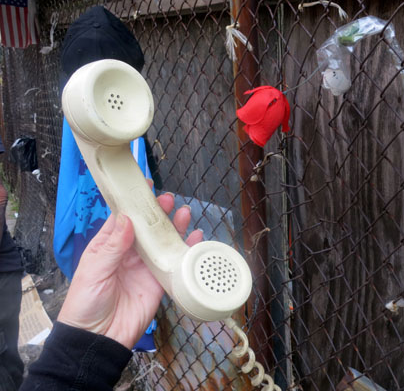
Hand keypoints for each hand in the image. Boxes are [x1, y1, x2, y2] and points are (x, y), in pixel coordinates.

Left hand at [57, 192, 203, 348]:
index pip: (123, 219)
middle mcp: (129, 254)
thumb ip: (112, 247)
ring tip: (185, 213)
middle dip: (158, 213)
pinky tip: (195, 238)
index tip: (144, 187)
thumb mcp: (94, 271)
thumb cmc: (85, 304)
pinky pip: (175, 264)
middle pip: (147, 228)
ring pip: (163, 242)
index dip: (133, 203)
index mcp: (108, 246)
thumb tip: (127, 220)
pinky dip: (186, 251)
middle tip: (168, 200)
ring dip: (175, 227)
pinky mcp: (160, 283)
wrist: (98, 339)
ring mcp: (146, 267)